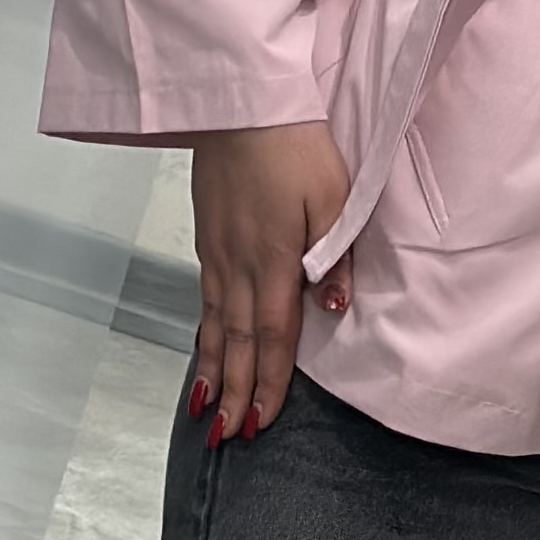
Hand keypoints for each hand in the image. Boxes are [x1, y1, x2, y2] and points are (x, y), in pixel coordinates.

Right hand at [186, 121, 351, 441]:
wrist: (237, 103)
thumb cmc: (293, 144)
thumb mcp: (334, 197)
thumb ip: (335, 256)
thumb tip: (334, 309)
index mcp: (274, 261)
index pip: (273, 338)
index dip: (269, 383)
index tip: (261, 422)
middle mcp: (238, 266)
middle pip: (238, 343)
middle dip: (235, 392)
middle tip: (228, 436)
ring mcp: (217, 252)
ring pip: (215, 325)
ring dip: (213, 371)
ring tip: (206, 409)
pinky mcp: (207, 237)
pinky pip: (205, 299)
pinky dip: (203, 333)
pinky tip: (204, 348)